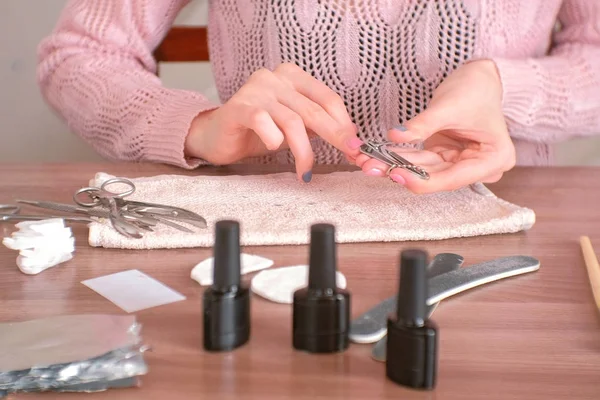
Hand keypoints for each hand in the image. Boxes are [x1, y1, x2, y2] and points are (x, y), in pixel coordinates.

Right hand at [185, 63, 360, 181]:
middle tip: (349, 155)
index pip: (328, 98)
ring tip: (304, 170)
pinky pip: (264, 123)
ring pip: (292, 121)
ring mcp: (256, 90)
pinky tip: (273, 149)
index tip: (356, 147)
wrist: (217, 136)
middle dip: (335, 135)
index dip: (345, 124)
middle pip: (314, 110)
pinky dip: (274, 140)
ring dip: (303, 150)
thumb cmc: (257, 131)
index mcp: (292, 77)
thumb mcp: (293, 126)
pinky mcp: (239, 107)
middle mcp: (275, 78)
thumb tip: (352, 139)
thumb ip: (318, 127)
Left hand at [356, 60, 515, 192]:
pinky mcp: (448, 157)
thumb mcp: (448, 106)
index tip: (397, 175)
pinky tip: (380, 156)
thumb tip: (395, 136)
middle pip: (437, 176)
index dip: (423, 180)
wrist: (480, 78)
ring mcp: (463, 163)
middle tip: (373, 167)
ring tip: (370, 162)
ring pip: (426, 170)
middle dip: (404, 171)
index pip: (453, 178)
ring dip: (398, 165)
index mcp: (494, 158)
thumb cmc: (475, 89)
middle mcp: (481, 167)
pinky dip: (402, 157)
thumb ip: (422, 125)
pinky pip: (422, 160)